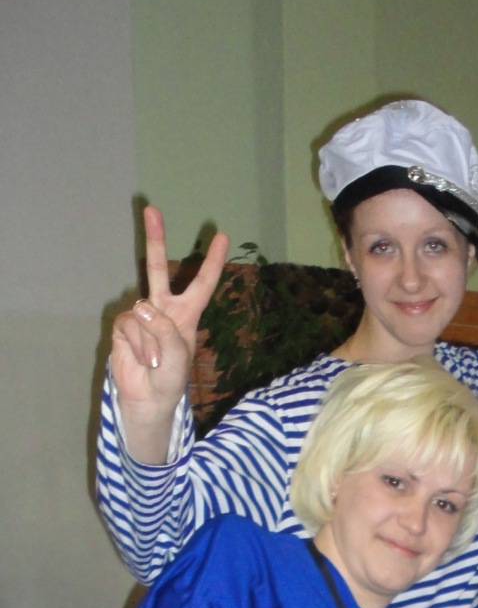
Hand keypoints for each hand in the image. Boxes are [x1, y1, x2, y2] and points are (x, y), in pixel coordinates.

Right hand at [109, 205, 230, 450]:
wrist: (147, 399)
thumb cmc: (170, 380)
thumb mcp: (178, 356)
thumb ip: (163, 330)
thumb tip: (141, 307)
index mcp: (186, 314)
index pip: (202, 283)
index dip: (212, 261)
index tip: (223, 235)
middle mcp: (163, 308)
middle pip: (159, 267)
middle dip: (155, 238)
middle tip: (151, 208)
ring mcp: (141, 315)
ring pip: (143, 311)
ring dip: (150, 342)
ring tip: (154, 362)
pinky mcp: (123, 325)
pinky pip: (129, 325)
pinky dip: (136, 344)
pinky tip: (140, 359)